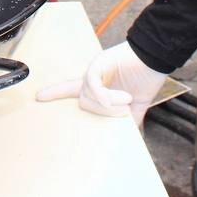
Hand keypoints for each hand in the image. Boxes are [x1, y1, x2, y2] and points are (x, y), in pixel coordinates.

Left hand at [37, 41, 167, 125]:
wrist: (157, 57)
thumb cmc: (146, 77)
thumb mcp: (137, 104)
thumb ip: (129, 119)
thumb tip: (128, 138)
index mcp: (98, 87)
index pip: (71, 91)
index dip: (56, 93)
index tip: (38, 97)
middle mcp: (92, 78)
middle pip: (82, 102)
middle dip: (101, 112)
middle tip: (124, 109)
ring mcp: (94, 69)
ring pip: (87, 95)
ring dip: (110, 103)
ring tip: (128, 98)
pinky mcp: (100, 62)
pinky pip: (91, 82)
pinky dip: (102, 94)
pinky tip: (114, 100)